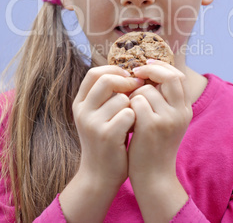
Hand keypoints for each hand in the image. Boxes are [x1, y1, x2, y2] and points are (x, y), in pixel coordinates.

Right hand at [72, 65, 142, 188]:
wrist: (99, 176)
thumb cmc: (105, 140)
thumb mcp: (97, 115)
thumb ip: (105, 95)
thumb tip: (128, 72)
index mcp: (80, 103)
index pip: (94, 73)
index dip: (114, 70)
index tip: (128, 76)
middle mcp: (82, 111)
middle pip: (106, 80)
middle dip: (126, 82)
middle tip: (139, 87)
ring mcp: (93, 124)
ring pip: (121, 98)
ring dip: (133, 104)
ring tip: (133, 116)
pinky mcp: (107, 136)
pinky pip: (128, 114)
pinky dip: (136, 118)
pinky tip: (134, 128)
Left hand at [128, 60, 191, 220]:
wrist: (153, 177)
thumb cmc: (153, 146)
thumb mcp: (166, 121)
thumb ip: (162, 99)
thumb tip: (148, 72)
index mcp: (185, 109)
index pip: (178, 76)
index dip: (162, 67)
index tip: (146, 65)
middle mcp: (181, 112)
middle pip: (169, 76)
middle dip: (150, 71)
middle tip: (135, 72)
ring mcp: (168, 119)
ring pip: (146, 90)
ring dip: (133, 95)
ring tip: (130, 109)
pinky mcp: (152, 126)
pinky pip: (136, 102)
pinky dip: (128, 105)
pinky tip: (127, 118)